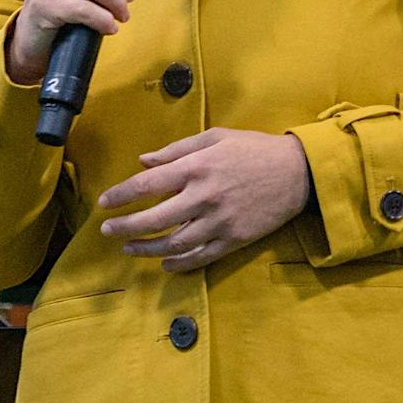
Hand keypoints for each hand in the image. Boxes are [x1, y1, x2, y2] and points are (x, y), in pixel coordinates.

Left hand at [97, 129, 310, 273]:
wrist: (298, 172)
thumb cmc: (254, 149)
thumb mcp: (216, 137)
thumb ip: (177, 149)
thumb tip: (144, 161)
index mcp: (197, 167)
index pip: (147, 184)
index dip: (121, 195)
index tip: (104, 203)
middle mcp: (204, 197)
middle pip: (154, 219)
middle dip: (125, 227)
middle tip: (107, 232)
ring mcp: (219, 222)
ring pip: (174, 244)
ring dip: (146, 249)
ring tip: (129, 249)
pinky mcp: (234, 240)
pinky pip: (200, 257)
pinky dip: (179, 265)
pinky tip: (164, 265)